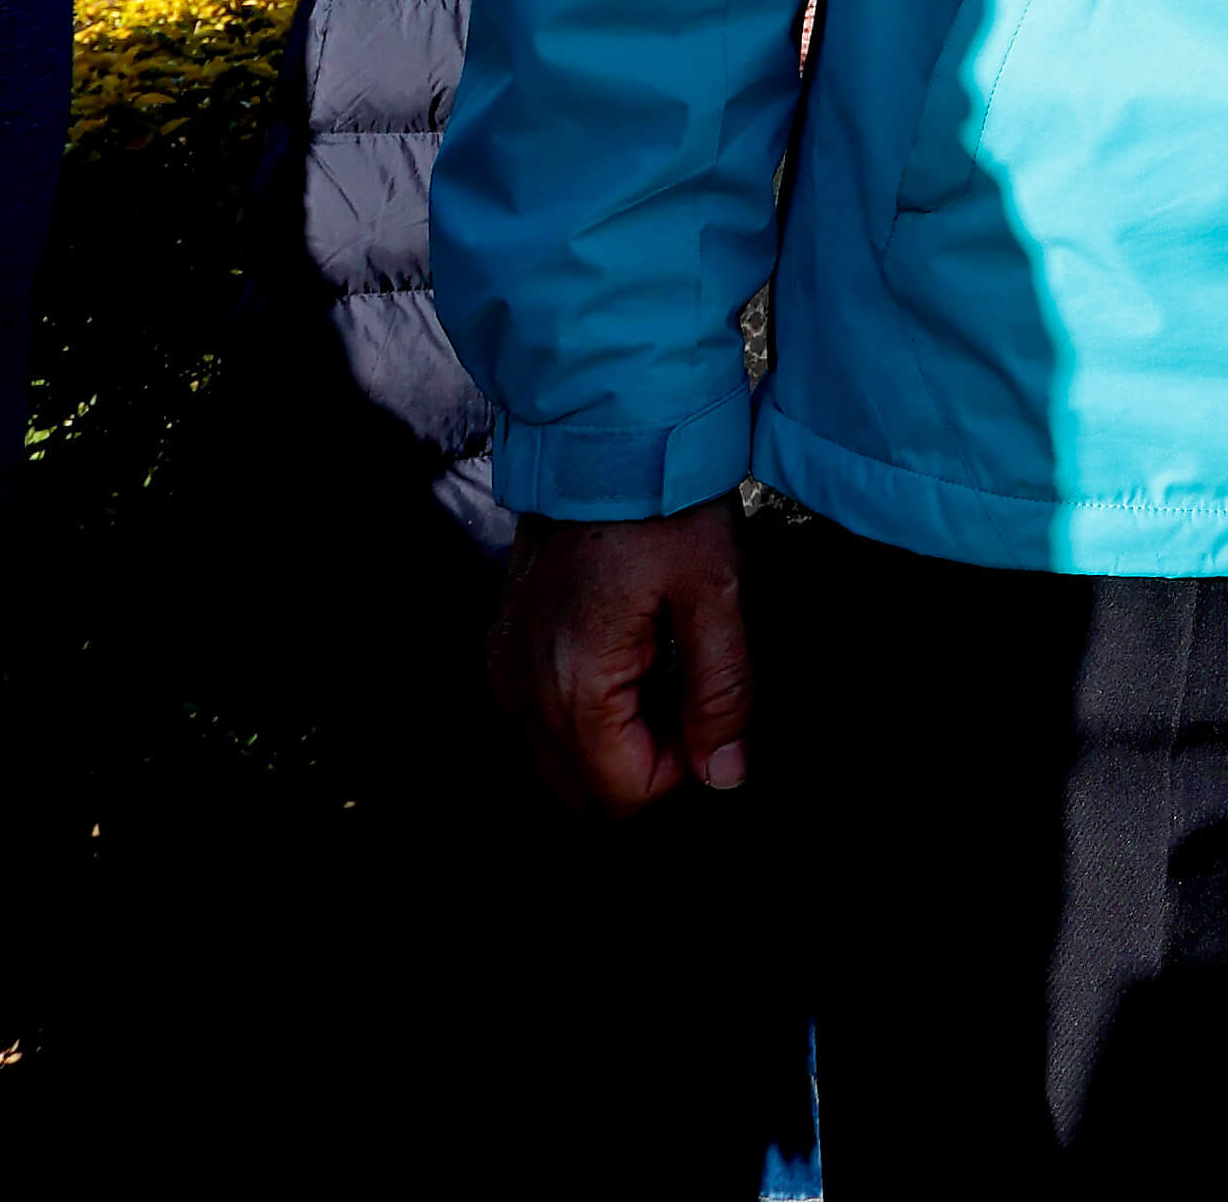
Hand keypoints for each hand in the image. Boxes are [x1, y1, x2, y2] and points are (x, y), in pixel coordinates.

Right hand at [488, 500, 751, 816]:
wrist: (604, 434)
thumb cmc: (664, 506)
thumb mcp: (718, 596)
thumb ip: (723, 694)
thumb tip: (724, 774)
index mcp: (574, 684)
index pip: (625, 794)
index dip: (682, 769)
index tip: (708, 711)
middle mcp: (524, 688)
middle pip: (586, 790)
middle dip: (645, 761)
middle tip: (686, 691)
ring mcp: (505, 667)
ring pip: (559, 759)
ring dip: (614, 738)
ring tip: (657, 666)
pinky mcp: (503, 645)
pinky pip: (538, 716)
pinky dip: (582, 709)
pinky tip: (623, 655)